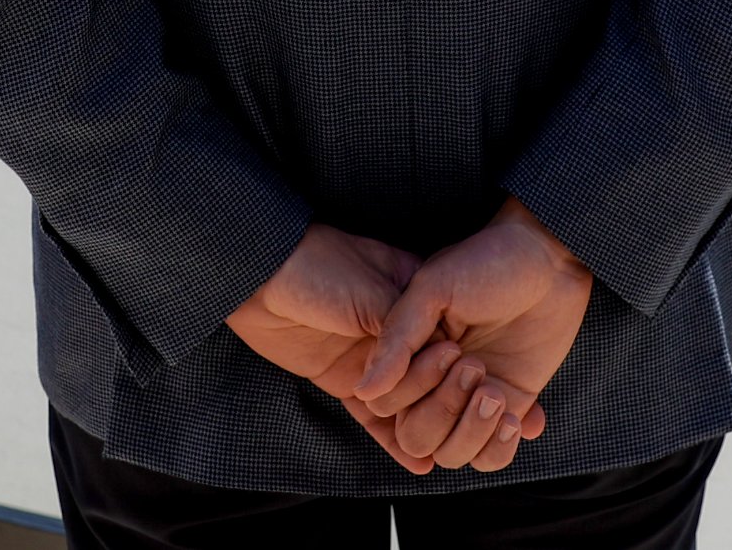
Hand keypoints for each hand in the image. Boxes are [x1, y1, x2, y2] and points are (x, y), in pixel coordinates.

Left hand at [225, 226, 441, 472]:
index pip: (444, 339)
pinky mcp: (344, 381)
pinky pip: (372, 418)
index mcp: (411, 296)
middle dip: (444, 402)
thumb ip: (403, 330)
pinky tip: (419, 464)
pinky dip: (392, 441)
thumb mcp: (370, 292)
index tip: (475, 387)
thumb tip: (445, 361)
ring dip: (424, 426)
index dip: (457, 366)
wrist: (257, 276)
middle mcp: (395, 333)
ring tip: (449, 455)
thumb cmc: (317, 267)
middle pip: (428, 376)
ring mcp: (369, 360)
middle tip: (460, 424)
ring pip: (403, 402)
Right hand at [355, 200, 590, 475]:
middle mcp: (434, 384)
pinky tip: (517, 417)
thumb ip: (398, 339)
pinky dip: (500, 446)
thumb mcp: (433, 289)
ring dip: (473, 431)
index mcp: (408, 354)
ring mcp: (471, 399)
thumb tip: (365, 391)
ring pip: (453, 454)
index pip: (387, 406)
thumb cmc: (485, 262)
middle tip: (476, 364)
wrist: (547, 259)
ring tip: (497, 392)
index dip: (415, 389)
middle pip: (418, 438)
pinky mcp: (508, 407)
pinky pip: (491, 456)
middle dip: (445, 410)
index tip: (451, 347)